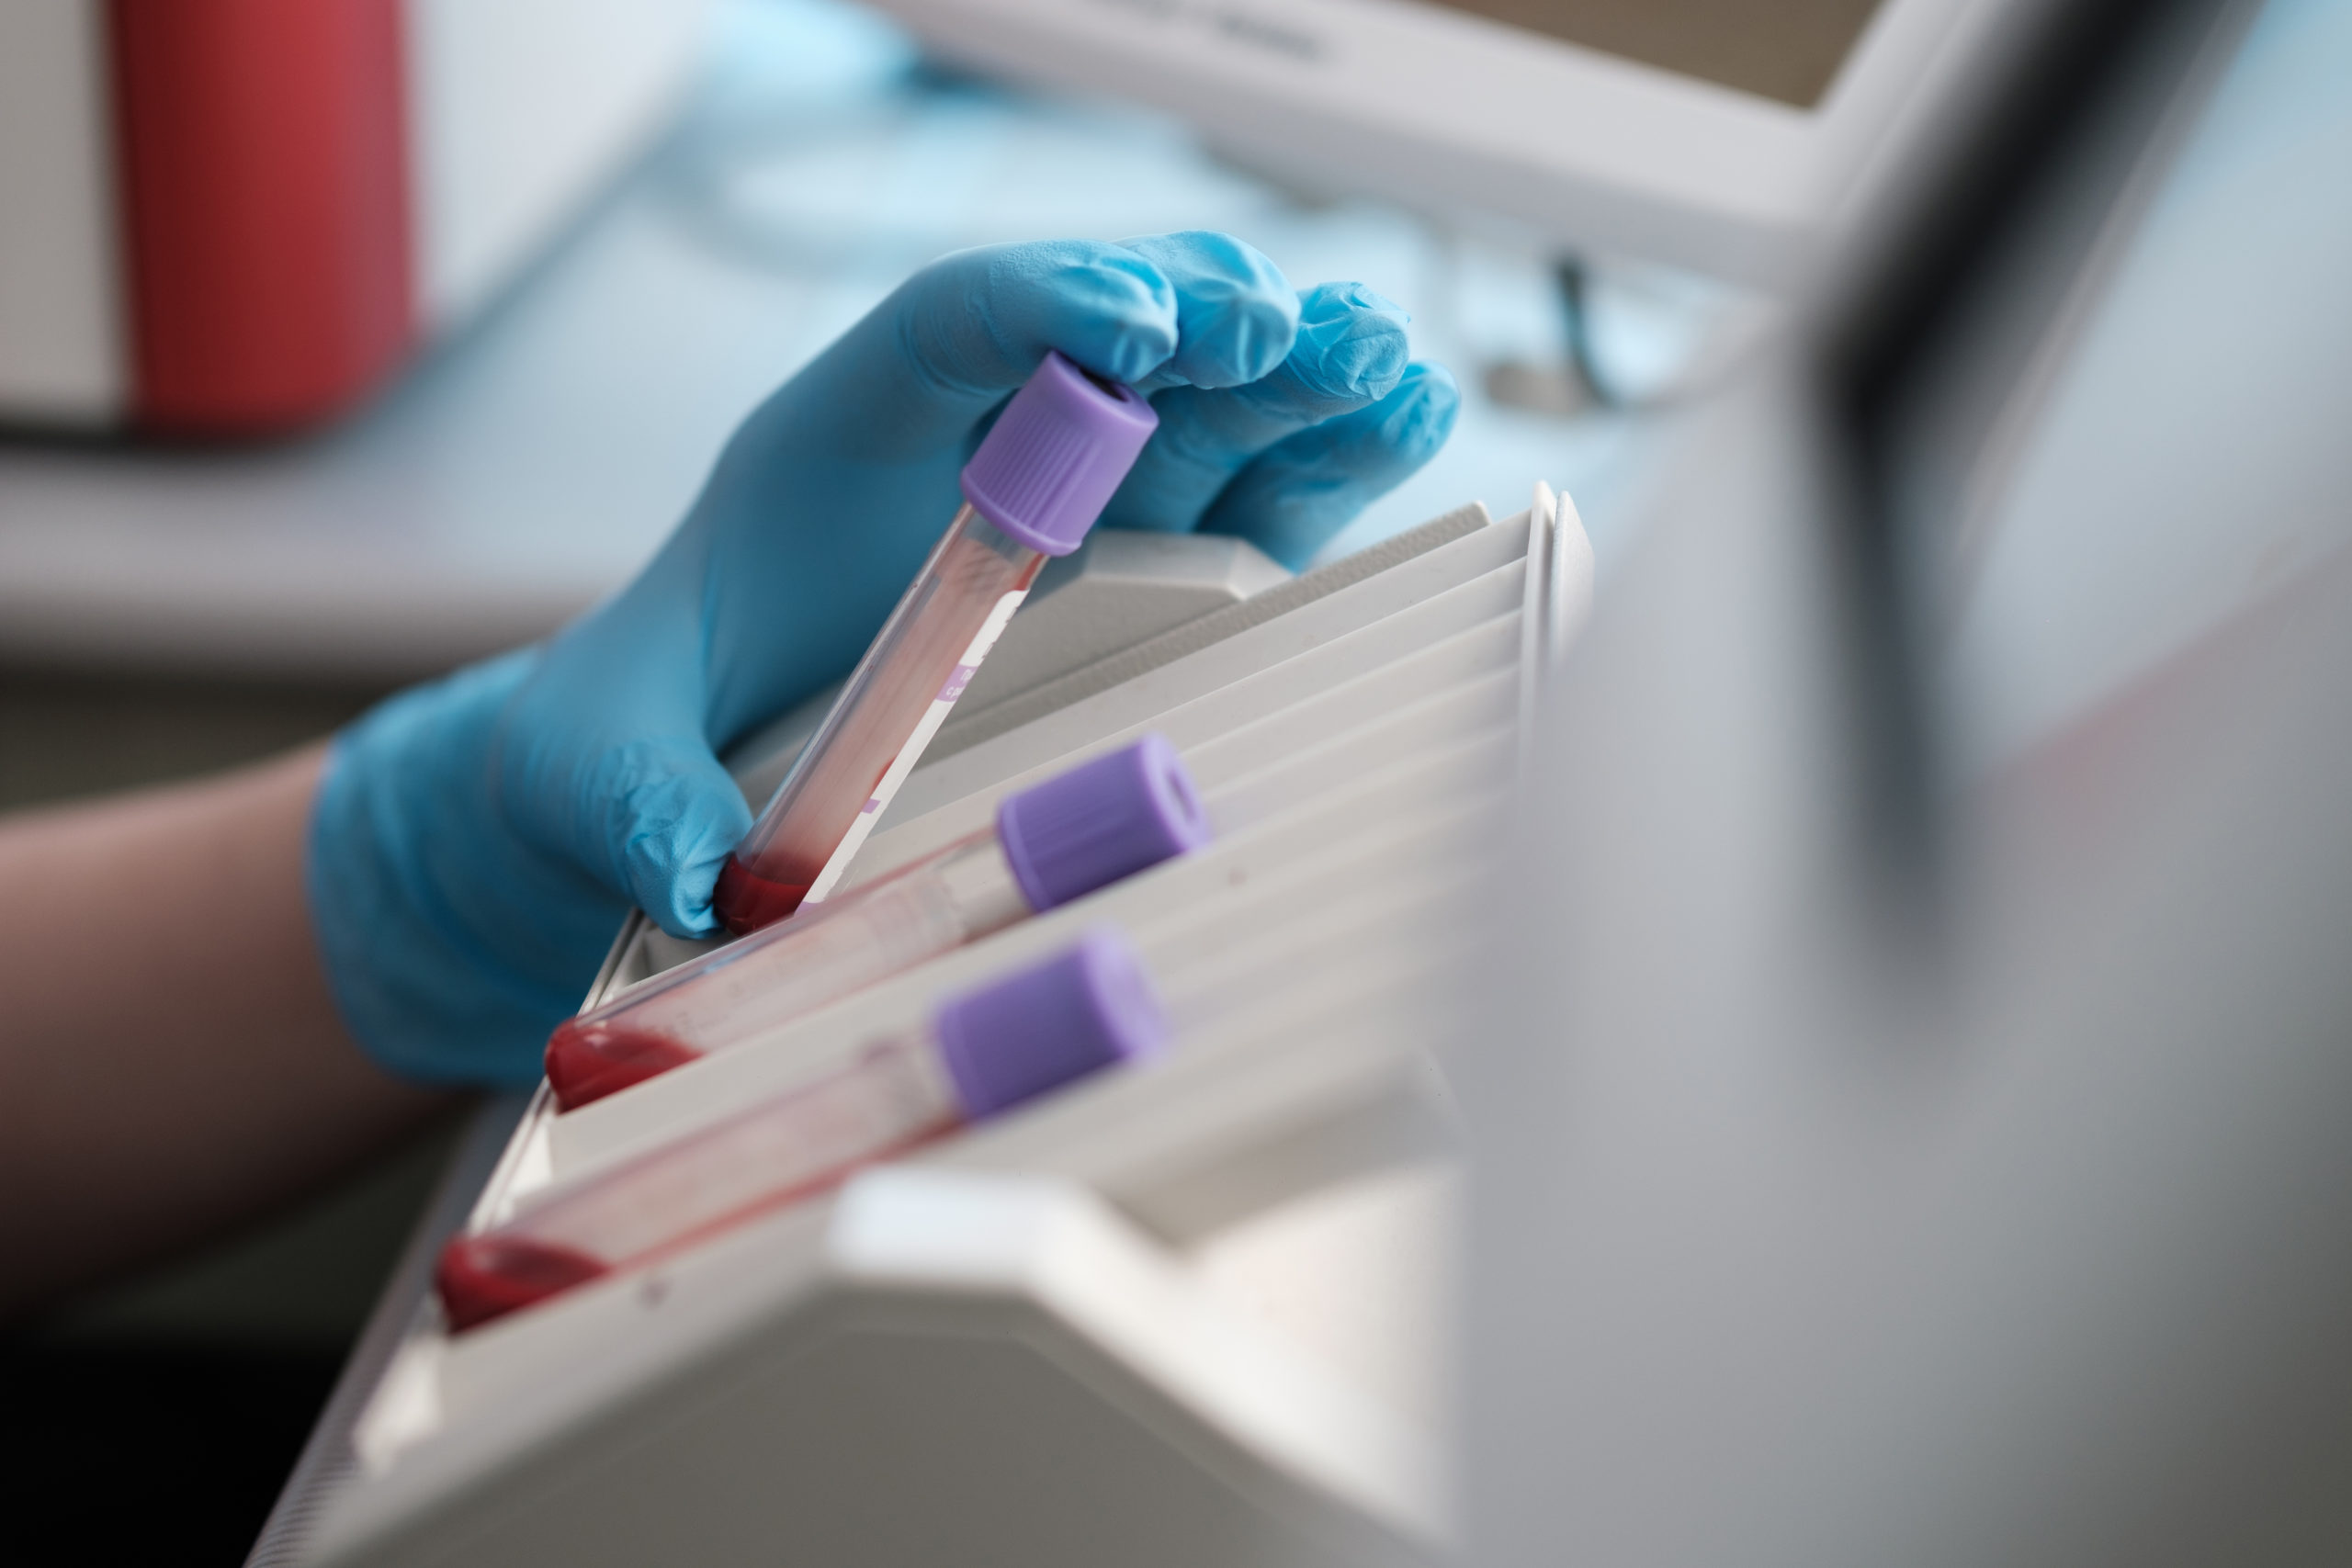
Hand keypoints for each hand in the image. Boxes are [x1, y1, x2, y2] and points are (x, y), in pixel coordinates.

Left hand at [309, 231, 1458, 1082]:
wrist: (673, 755)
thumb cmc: (635, 721)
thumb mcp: (596, 757)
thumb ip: (638, 801)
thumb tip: (702, 875)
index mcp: (838, 437)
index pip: (950, 319)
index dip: (1050, 302)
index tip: (1136, 328)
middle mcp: (968, 440)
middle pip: (1103, 333)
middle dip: (1202, 320)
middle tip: (1284, 337)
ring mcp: (1056, 492)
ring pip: (1192, 401)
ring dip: (1289, 377)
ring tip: (1383, 369)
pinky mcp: (1120, 559)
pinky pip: (1231, 492)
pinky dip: (1310, 461)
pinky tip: (1390, 426)